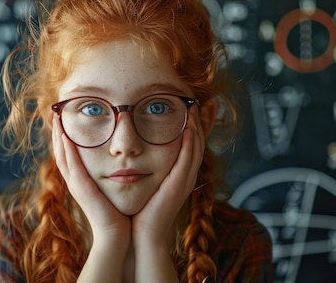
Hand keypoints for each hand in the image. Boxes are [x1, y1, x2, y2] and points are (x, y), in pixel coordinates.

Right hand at [52, 117, 130, 242]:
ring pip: (62, 156)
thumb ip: (112, 173)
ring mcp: (76, 186)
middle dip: (57, 132)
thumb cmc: (119, 212)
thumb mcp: (111, 187)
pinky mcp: (81, 189)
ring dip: (58, 137)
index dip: (64, 137)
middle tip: (56, 113)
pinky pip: (72, 166)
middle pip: (60, 152)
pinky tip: (65, 136)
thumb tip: (120, 157)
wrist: (117, 234)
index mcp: (81, 181)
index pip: (68, 154)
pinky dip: (67, 151)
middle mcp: (75, 182)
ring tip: (57, 119)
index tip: (64, 119)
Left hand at [131, 105, 204, 244]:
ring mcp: (185, 180)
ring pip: (196, 148)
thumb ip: (146, 167)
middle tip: (197, 102)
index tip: (189, 107)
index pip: (190, 145)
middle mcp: (186, 176)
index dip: (193, 126)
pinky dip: (190, 142)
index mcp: (180, 175)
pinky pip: (188, 159)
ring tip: (194, 108)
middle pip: (198, 143)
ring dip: (196, 127)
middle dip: (200, 122)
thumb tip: (135, 151)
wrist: (142, 234)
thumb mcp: (147, 183)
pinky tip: (188, 128)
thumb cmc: (142, 210)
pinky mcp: (180, 185)